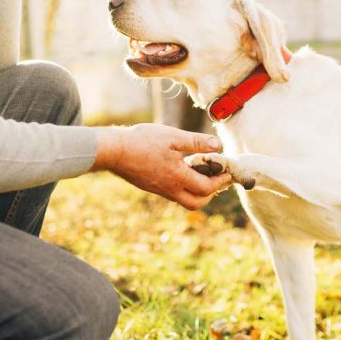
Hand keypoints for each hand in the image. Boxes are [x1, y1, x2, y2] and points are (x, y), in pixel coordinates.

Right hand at [92, 124, 231, 210]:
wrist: (114, 151)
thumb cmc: (143, 141)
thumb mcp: (173, 137)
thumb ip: (197, 142)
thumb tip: (218, 146)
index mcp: (178, 177)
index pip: (207, 188)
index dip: (220, 180)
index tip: (227, 171)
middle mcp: (170, 189)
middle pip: (198, 202)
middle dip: (211, 193)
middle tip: (216, 177)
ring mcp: (160, 190)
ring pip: (185, 200)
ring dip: (198, 191)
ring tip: (201, 172)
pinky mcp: (152, 187)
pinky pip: (174, 193)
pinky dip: (185, 187)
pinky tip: (183, 170)